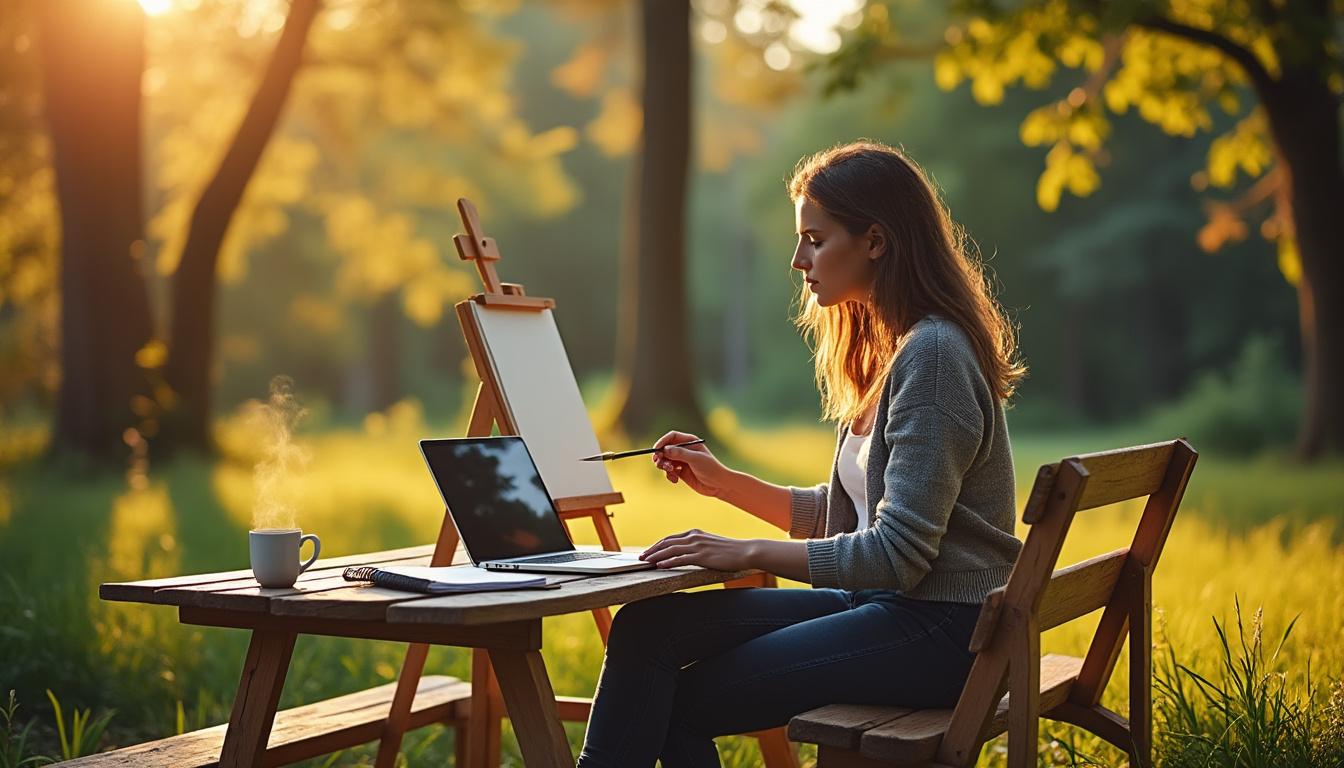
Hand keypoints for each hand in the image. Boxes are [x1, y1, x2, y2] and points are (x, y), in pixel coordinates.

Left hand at [640, 529, 755, 570]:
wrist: (745, 551)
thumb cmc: (730, 551)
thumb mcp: (710, 545)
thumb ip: (697, 547)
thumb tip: (686, 555)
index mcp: (695, 533)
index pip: (670, 538)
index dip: (657, 545)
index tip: (648, 551)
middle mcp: (694, 537)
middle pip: (667, 542)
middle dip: (652, 550)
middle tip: (641, 557)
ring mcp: (698, 546)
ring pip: (671, 550)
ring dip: (656, 556)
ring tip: (646, 562)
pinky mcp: (702, 556)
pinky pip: (681, 559)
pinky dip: (668, 562)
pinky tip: (660, 566)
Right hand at [652, 431, 733, 498]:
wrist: (718, 485)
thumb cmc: (710, 468)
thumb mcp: (695, 459)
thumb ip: (680, 453)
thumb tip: (664, 450)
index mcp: (689, 442)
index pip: (671, 437)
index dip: (662, 442)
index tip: (656, 450)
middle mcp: (684, 450)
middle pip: (665, 449)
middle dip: (661, 457)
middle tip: (660, 464)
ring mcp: (682, 461)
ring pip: (665, 461)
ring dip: (664, 467)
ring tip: (671, 472)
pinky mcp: (681, 472)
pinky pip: (668, 472)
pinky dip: (669, 475)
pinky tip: (675, 480)